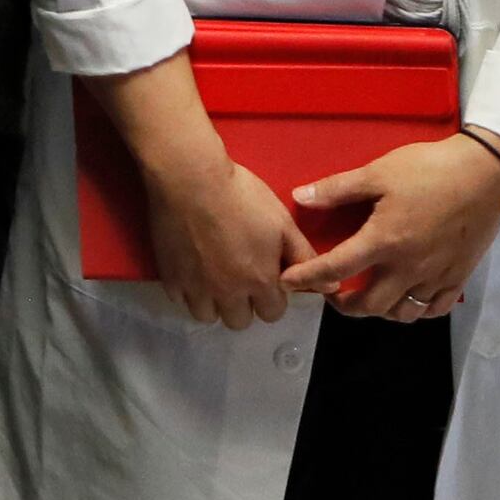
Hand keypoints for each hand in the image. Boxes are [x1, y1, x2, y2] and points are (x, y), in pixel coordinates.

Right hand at [141, 152, 317, 328]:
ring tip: (214, 278)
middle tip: (240, 277)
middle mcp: (227, 293)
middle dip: (244, 305)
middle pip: (239, 322)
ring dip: (214, 303)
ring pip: (207, 316)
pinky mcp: (169, 277)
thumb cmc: (242, 196)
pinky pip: (180, 299)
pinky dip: (189, 290)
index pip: (273, 313)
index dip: (273, 296)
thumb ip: (305, 257)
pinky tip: (192, 269)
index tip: (266, 276)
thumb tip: (331, 288)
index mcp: (259, 282)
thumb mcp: (282, 222)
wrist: (189, 177)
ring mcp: (195, 288)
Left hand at [282, 131, 499, 319]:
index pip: (335, 269)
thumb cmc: (429, 170)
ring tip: (370, 295)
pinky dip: (417, 310)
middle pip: (369, 305)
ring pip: (402, 313)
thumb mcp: (378, 172)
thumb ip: (337, 189)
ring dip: (380, 310)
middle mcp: (408, 268)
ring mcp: (435, 276)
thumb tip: (299, 198)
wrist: (486, 174)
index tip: (288, 283)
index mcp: (383, 242)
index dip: (306, 278)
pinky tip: (409, 297)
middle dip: (343, 305)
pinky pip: (434, 309)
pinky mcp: (458, 277)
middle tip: (332, 292)